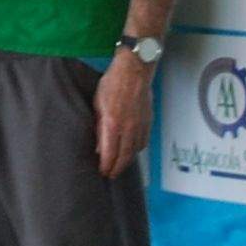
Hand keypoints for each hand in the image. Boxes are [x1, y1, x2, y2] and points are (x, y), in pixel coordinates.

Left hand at [95, 49, 153, 178]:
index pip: (110, 153)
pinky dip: (136, 150)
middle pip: (124, 157)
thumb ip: (98, 127)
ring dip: (127, 161)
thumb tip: (98, 145)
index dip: (106, 166)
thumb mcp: (97, 104)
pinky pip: (143, 142)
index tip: (102, 171)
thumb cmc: (113, 83)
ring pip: (135, 151)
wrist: (134, 70)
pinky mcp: (148, 121)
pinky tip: (131, 151)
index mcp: (113, 123)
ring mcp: (140, 125)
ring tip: (119, 165)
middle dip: (116, 169)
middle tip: (110, 175)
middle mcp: (128, 127)